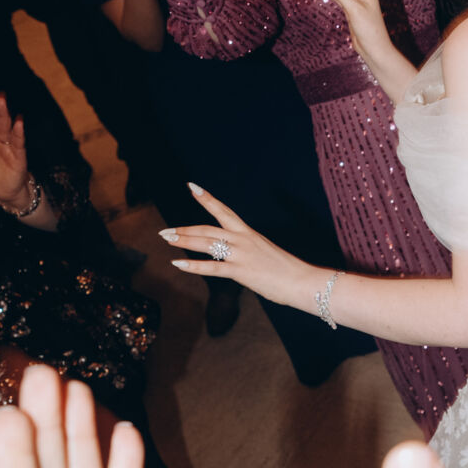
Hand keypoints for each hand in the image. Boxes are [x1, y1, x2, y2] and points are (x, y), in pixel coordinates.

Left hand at [162, 182, 310, 305]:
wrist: (302, 280)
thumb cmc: (287, 270)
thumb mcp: (264, 253)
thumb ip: (248, 252)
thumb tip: (237, 257)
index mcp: (249, 233)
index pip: (224, 211)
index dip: (207, 199)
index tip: (192, 187)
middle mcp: (242, 240)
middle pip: (208, 229)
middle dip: (185, 229)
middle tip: (165, 231)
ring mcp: (241, 255)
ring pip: (207, 243)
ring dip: (184, 240)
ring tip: (167, 239)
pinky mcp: (241, 272)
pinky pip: (212, 268)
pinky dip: (193, 266)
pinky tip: (178, 264)